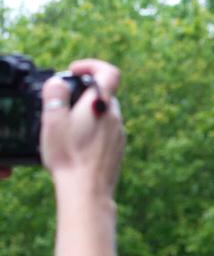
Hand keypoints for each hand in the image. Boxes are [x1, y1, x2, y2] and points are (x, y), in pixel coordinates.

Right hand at [40, 59, 124, 197]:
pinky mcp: (117, 151)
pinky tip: (77, 145)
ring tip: (66, 129)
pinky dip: (92, 132)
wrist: (87, 191)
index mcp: (102, 105)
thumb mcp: (53, 121)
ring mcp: (119, 136)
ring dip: (87, 115)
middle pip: (104, 95)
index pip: (109, 72)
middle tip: (63, 105)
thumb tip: (59, 82)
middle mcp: (116, 118)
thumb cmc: (68, 156)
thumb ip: (55, 96)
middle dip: (83, 95)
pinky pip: (106, 133)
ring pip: (104, 116)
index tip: (75, 71)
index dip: (92, 65)